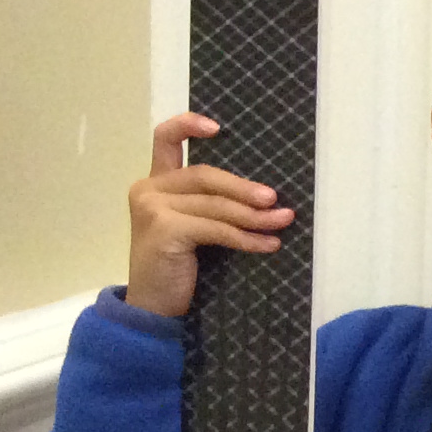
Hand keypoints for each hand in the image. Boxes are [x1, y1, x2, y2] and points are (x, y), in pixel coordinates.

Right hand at [127, 113, 295, 317]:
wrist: (152, 306)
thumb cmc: (177, 266)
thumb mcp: (192, 226)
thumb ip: (209, 203)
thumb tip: (265, 195)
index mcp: (154, 182)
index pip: (164, 139)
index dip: (189, 125)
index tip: (219, 128)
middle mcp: (148, 189)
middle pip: (205, 175)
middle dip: (244, 189)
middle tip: (276, 199)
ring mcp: (152, 208)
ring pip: (215, 204)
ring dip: (255, 216)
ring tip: (283, 221)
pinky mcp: (164, 229)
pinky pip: (216, 229)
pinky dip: (246, 238)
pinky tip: (268, 244)